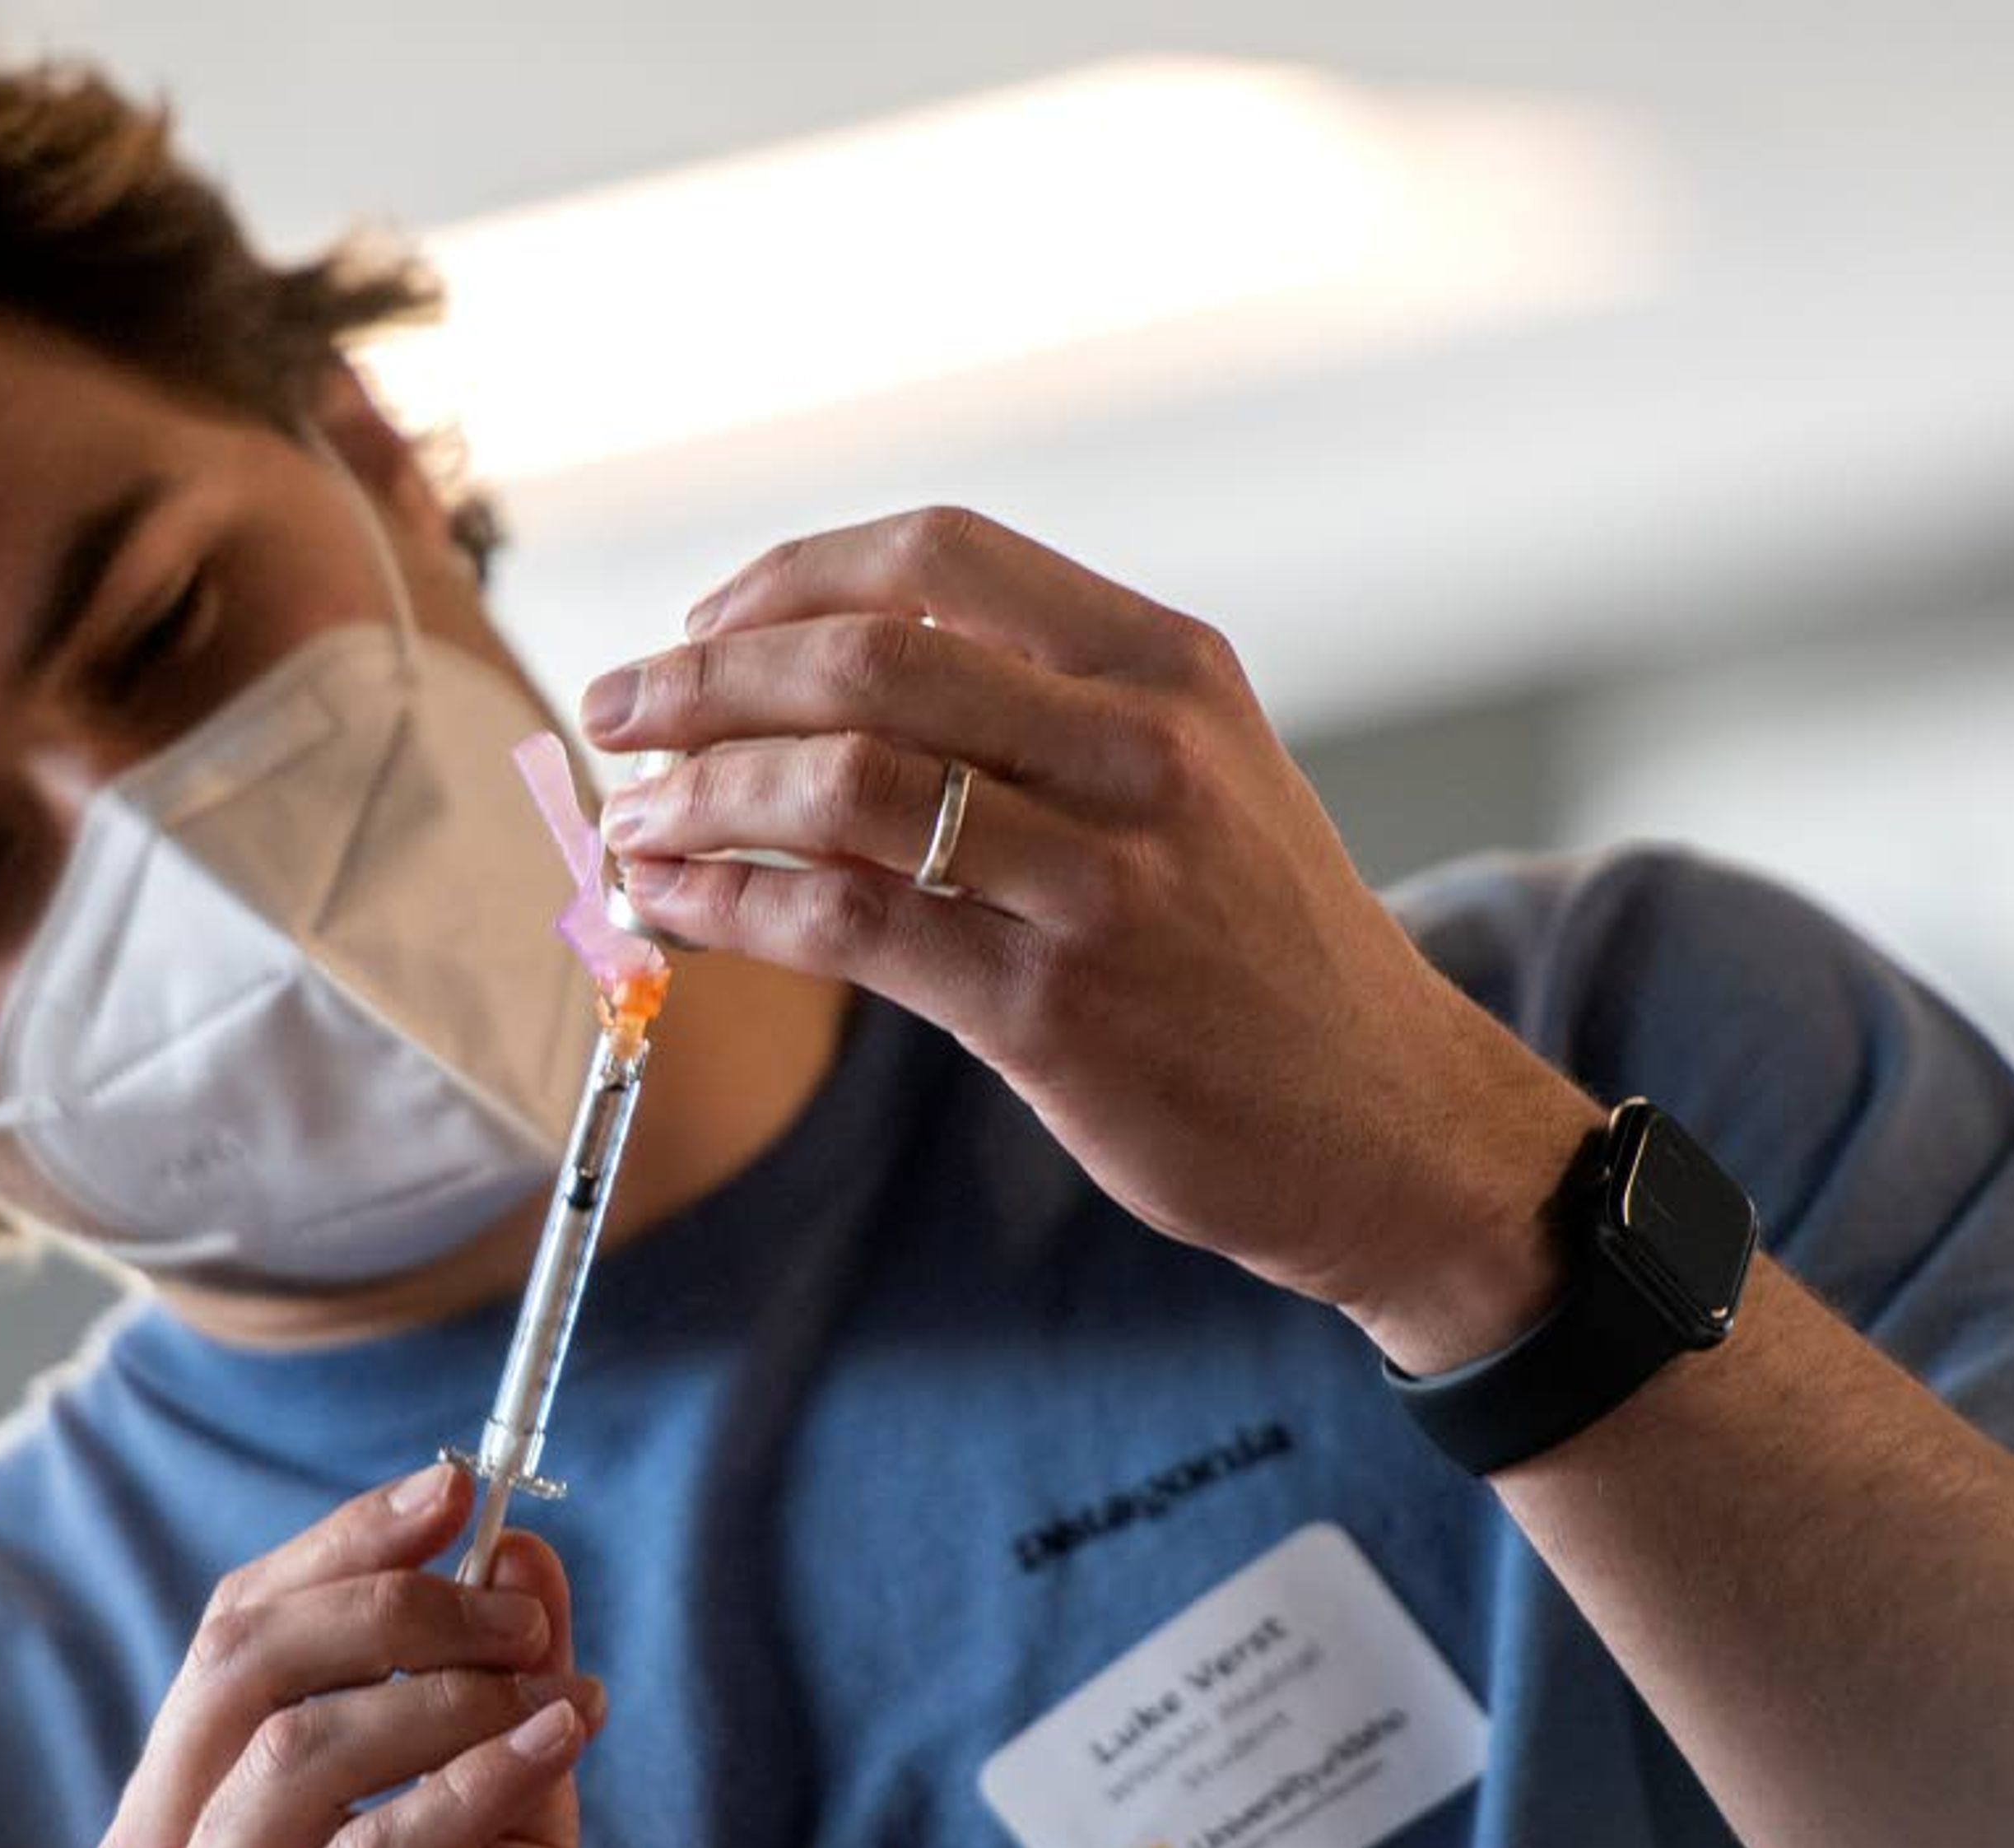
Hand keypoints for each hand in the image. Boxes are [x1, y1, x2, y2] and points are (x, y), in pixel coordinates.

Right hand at [84, 1462, 616, 1847]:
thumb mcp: (504, 1815)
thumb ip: (497, 1686)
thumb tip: (514, 1541)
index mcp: (180, 1816)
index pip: (233, 1633)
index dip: (340, 1545)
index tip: (453, 1484)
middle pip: (244, 1669)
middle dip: (396, 1608)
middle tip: (520, 1612)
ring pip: (297, 1754)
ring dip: (447, 1698)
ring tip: (557, 1691)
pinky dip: (468, 1785)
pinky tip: (553, 1743)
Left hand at [586, 506, 1598, 1368]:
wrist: (1391, 1126)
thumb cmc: (1264, 953)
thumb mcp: (1195, 784)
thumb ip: (1035, 722)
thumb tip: (812, 697)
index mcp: (1166, 669)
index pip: (937, 556)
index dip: (788, 578)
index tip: (704, 624)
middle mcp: (1142, 752)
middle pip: (867, 657)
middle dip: (707, 678)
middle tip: (621, 714)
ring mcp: (1103, 882)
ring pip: (841, 788)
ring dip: (700, 797)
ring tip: (631, 823)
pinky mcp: (1056, 1010)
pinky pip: (849, 927)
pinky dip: (731, 906)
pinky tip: (673, 906)